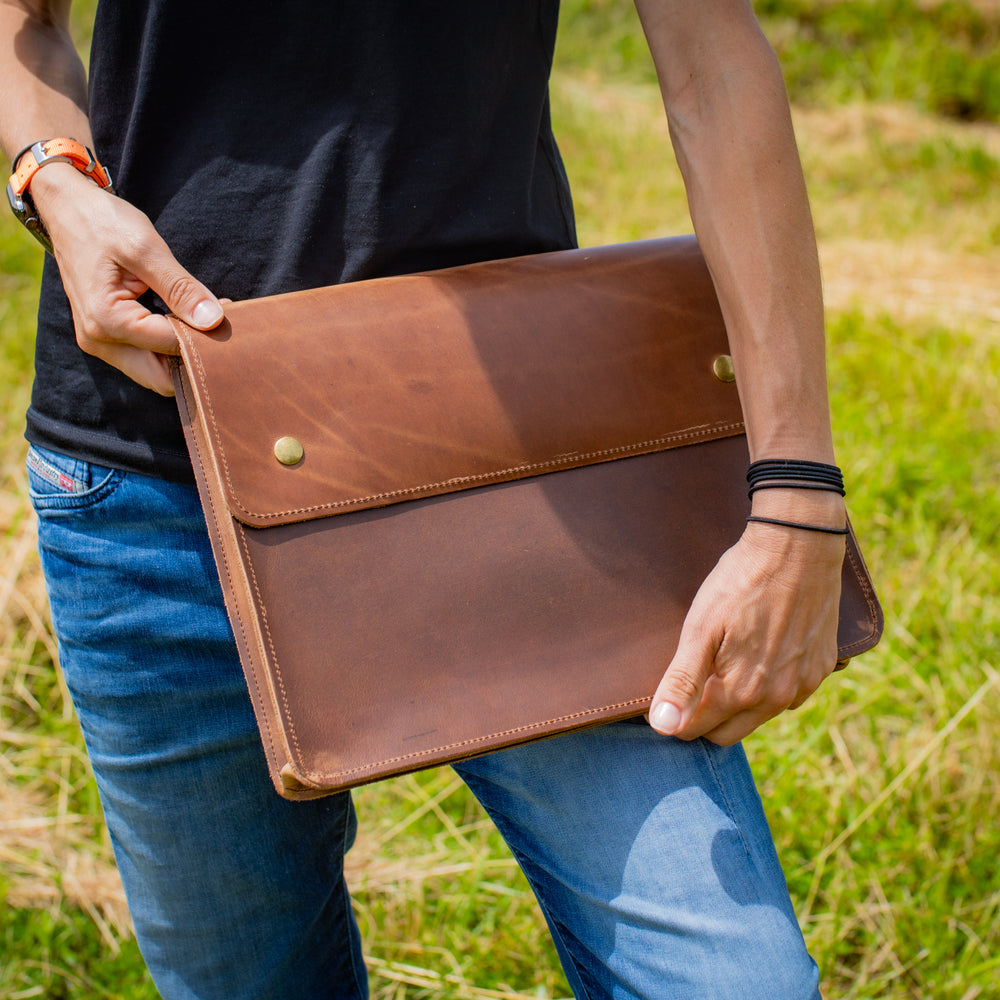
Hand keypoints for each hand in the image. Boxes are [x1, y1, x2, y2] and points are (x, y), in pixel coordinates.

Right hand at [28, 163, 223, 394]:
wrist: (67, 209)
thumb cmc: (102, 222)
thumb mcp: (146, 248)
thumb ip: (180, 288)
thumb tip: (214, 320)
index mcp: (107, 320)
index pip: (172, 347)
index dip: (205, 335)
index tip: (229, 311)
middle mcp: (99, 340)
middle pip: (162, 378)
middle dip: (195, 359)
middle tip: (220, 326)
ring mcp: (99, 342)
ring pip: (155, 372)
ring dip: (182, 355)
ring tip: (203, 321)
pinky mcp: (106, 337)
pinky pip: (145, 358)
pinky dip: (168, 347)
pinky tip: (185, 322)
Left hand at [649, 493, 844, 744]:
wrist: (797, 545)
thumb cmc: (741, 582)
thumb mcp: (701, 628)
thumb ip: (682, 681)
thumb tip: (662, 726)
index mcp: (742, 692)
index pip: (697, 730)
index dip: (675, 717)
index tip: (664, 696)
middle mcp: (777, 698)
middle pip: (728, 732)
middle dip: (704, 717)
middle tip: (690, 682)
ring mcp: (803, 684)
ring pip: (759, 715)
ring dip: (737, 702)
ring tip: (722, 663)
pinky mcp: (821, 667)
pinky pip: (787, 695)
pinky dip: (768, 686)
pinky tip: (757, 654)